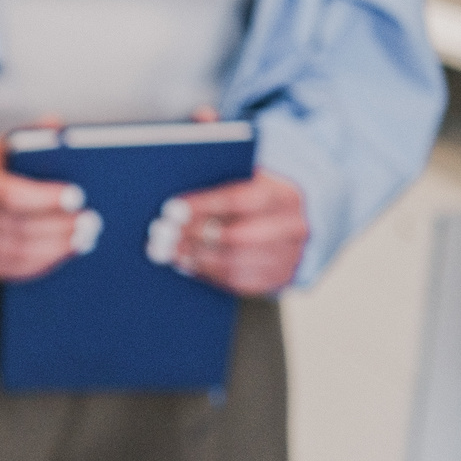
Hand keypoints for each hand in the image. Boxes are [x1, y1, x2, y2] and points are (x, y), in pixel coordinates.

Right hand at [0, 139, 99, 280]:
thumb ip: (30, 134)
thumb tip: (60, 127)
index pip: (12, 195)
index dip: (46, 199)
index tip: (78, 197)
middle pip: (19, 228)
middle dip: (60, 227)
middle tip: (90, 222)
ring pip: (18, 252)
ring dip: (55, 249)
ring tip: (82, 239)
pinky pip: (10, 268)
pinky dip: (40, 263)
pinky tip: (60, 253)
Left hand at [149, 170, 306, 295]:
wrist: (298, 218)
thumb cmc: (257, 193)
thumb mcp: (247, 178)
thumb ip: (219, 184)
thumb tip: (178, 203)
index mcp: (284, 195)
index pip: (239, 200)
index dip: (203, 206)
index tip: (171, 209)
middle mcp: (293, 228)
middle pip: (238, 237)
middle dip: (194, 236)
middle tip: (162, 235)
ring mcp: (290, 256)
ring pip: (237, 263)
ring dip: (196, 258)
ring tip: (168, 251)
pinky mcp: (281, 278)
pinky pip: (240, 281)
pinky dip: (208, 272)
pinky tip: (186, 263)